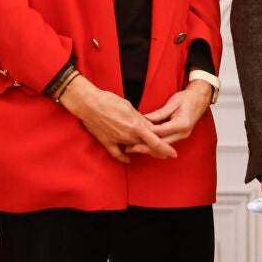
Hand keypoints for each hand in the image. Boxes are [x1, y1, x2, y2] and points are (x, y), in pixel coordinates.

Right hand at [59, 76, 174, 163]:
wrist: (89, 103)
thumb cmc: (109, 101)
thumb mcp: (130, 107)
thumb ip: (140, 119)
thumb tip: (146, 125)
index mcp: (137, 126)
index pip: (156, 141)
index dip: (166, 149)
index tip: (173, 154)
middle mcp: (129, 135)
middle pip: (147, 148)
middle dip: (157, 152)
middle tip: (165, 154)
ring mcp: (118, 140)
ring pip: (134, 149)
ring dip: (142, 151)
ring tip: (149, 152)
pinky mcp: (107, 142)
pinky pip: (117, 154)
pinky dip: (124, 157)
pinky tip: (128, 160)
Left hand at [137, 82, 212, 149]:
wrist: (200, 99)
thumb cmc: (188, 98)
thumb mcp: (173, 103)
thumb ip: (159, 113)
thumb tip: (145, 119)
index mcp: (182, 123)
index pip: (161, 131)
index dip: (147, 134)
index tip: (134, 136)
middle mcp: (183, 132)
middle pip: (162, 143)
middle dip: (145, 147)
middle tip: (130, 148)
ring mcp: (182, 135)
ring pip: (163, 146)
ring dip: (149, 148)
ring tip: (134, 148)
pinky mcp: (179, 136)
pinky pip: (166, 142)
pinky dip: (155, 145)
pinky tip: (144, 145)